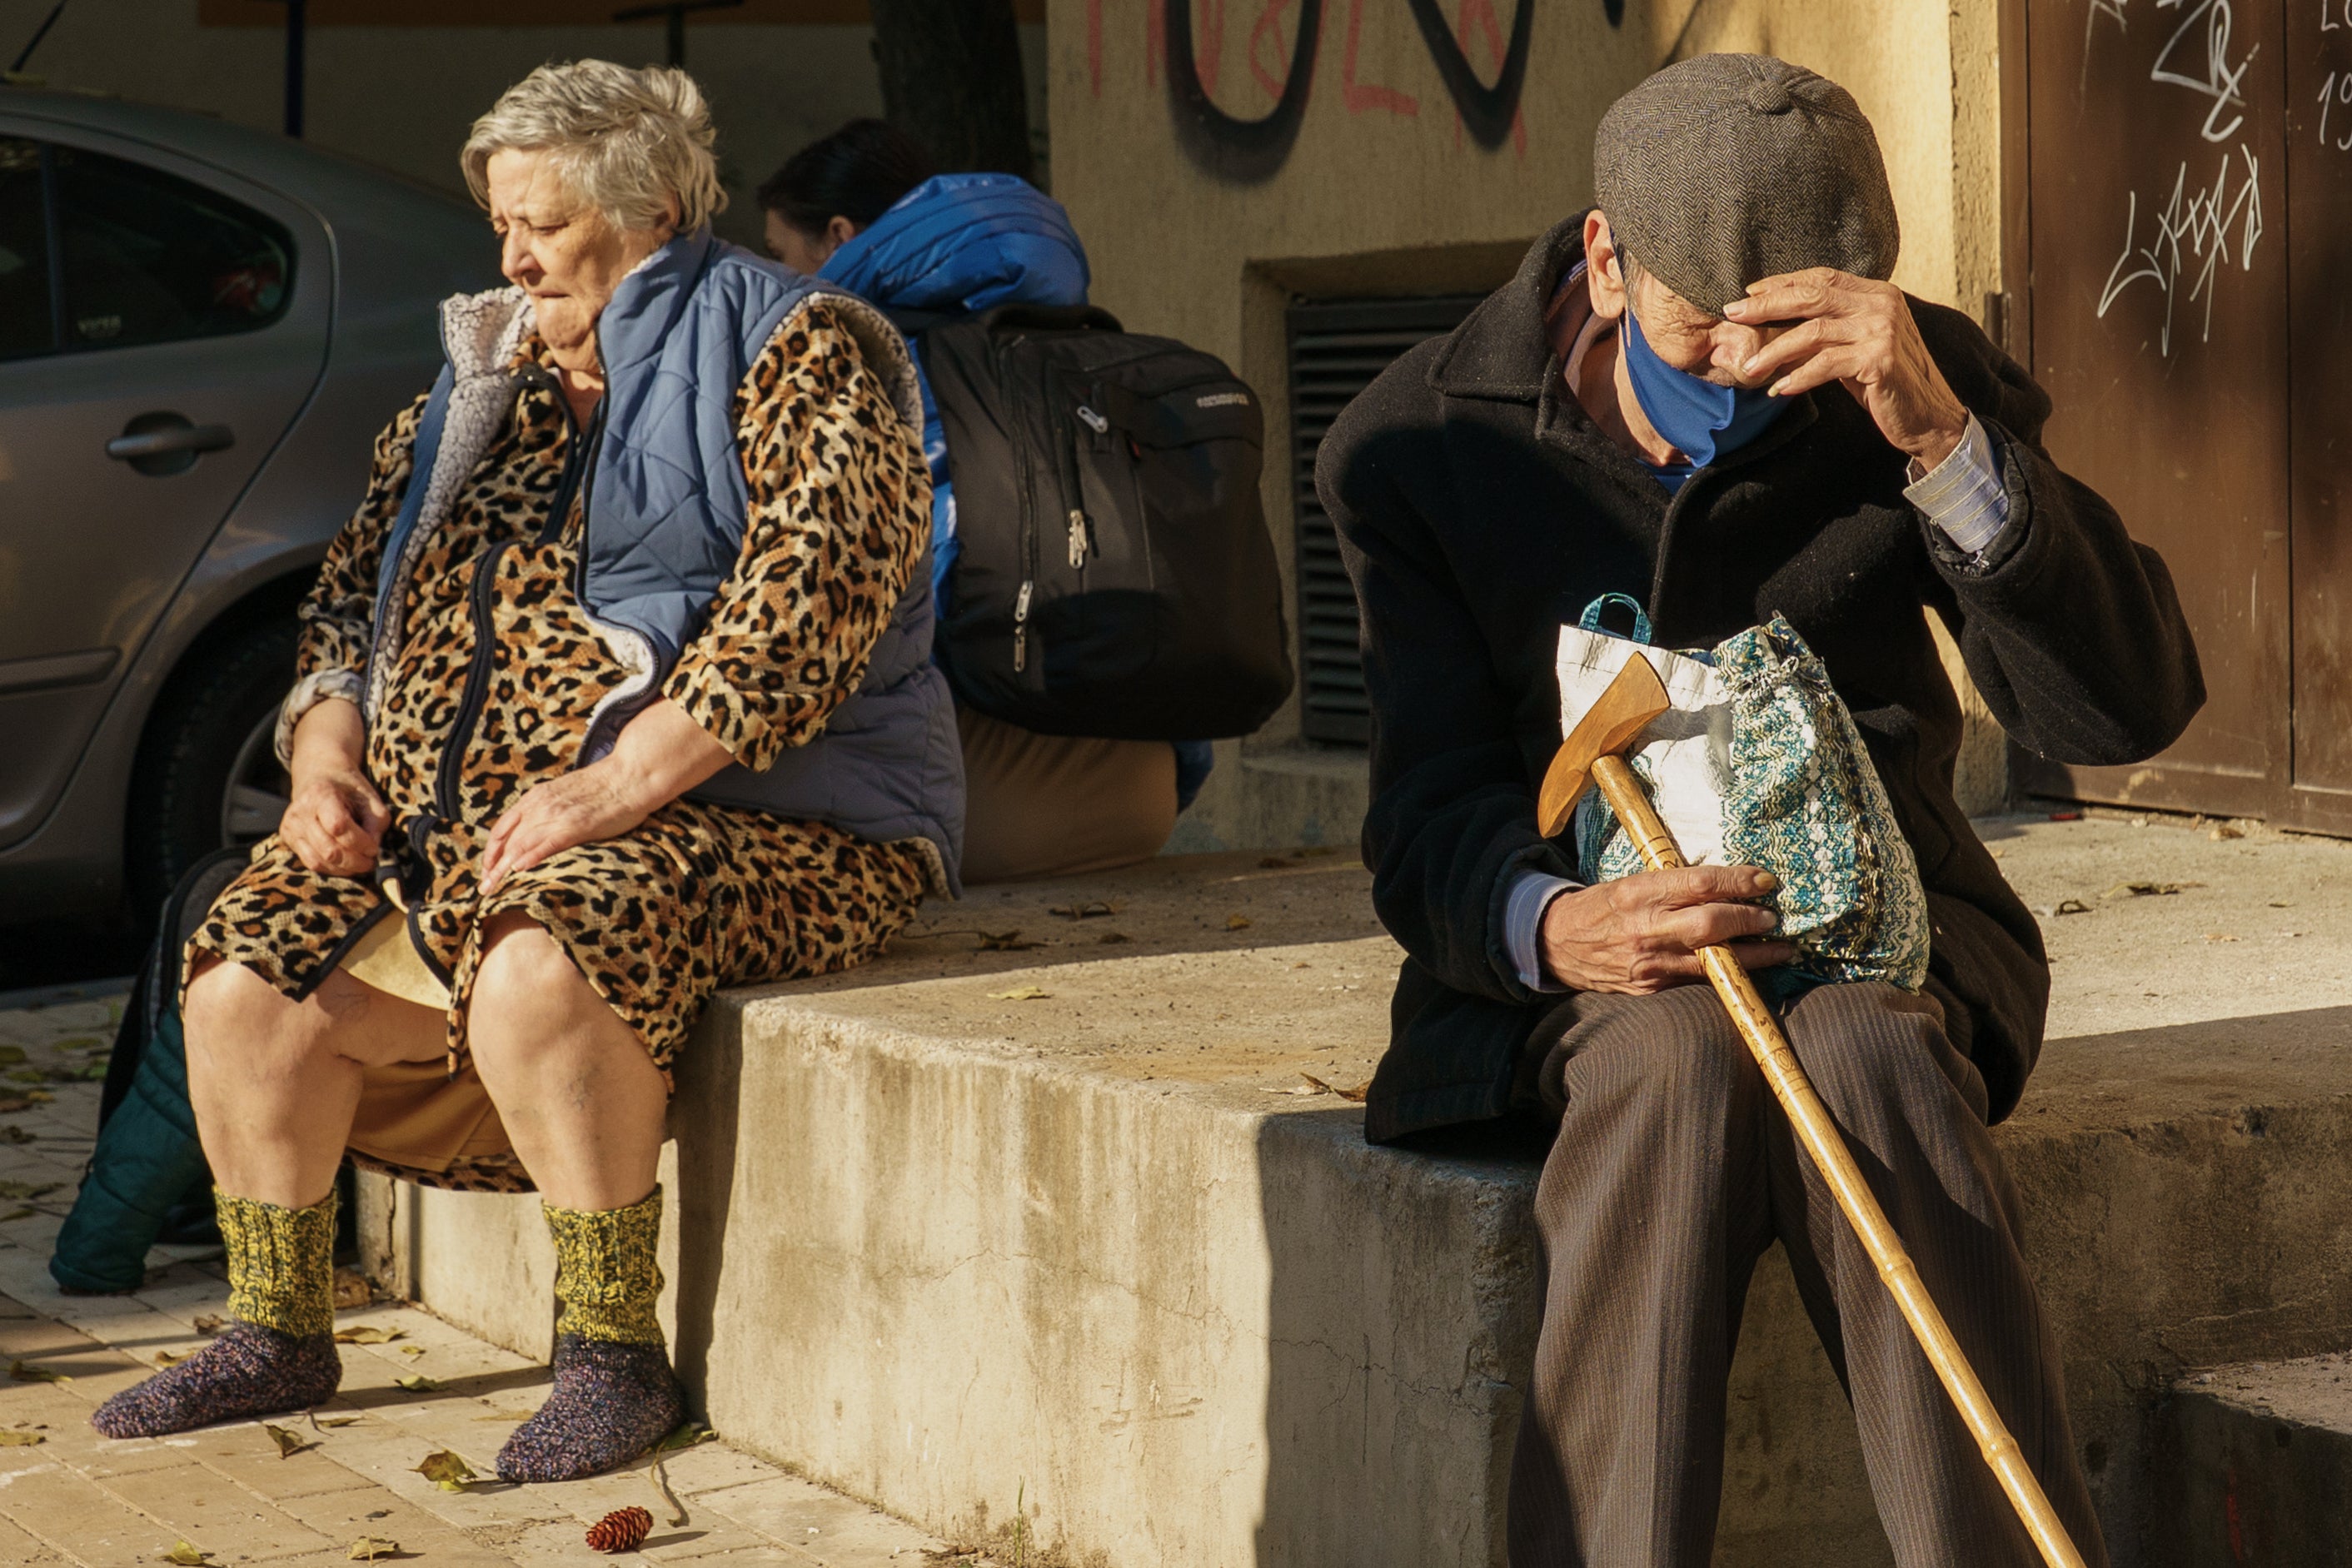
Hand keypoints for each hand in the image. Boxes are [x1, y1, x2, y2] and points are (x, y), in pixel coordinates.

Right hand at [279, 769, 388, 877]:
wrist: (320, 778)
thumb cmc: (348, 790)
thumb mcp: (370, 798)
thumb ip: (377, 822)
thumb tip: (374, 848)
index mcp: (321, 794)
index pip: (339, 826)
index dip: (360, 842)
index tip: (375, 848)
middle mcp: (301, 811)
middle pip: (329, 848)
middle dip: (355, 861)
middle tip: (371, 861)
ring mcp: (291, 826)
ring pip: (319, 861)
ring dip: (345, 869)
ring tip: (362, 864)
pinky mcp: (288, 838)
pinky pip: (311, 863)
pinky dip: (332, 869)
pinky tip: (346, 865)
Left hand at [480, 761, 653, 895]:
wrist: (629, 776)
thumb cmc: (603, 788)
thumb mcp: (564, 794)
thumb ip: (546, 810)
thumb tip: (535, 830)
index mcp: (535, 798)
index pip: (502, 829)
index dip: (490, 852)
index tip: (487, 871)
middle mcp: (540, 806)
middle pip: (507, 841)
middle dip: (492, 867)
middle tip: (484, 889)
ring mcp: (558, 815)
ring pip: (521, 845)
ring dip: (504, 870)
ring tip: (494, 889)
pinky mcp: (577, 826)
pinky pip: (548, 843)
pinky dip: (532, 856)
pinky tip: (520, 869)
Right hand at [1539, 865, 1795, 993]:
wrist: (1554, 944)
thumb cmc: (1599, 907)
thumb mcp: (1630, 883)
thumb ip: (1672, 885)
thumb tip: (1724, 883)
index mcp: (1639, 893)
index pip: (1699, 883)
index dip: (1738, 881)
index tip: (1764, 880)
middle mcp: (1646, 929)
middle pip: (1712, 923)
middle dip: (1750, 919)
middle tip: (1771, 917)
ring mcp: (1649, 963)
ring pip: (1713, 960)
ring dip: (1753, 955)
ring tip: (1779, 949)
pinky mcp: (1650, 988)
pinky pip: (1696, 980)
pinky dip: (1725, 973)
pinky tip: (1745, 968)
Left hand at [1724, 269, 1969, 471]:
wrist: (1928, 416)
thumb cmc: (1885, 383)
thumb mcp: (1857, 346)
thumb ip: (1831, 327)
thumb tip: (1777, 320)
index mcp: (1877, 293)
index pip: (1823, 278)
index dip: (1783, 283)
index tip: (1749, 293)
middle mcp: (1882, 304)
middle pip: (1812, 297)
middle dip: (1767, 305)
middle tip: (1733, 315)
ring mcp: (1882, 330)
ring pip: (1813, 332)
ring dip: (1774, 351)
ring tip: (1748, 368)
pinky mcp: (1879, 359)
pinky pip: (1825, 364)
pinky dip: (1798, 377)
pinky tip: (1778, 389)